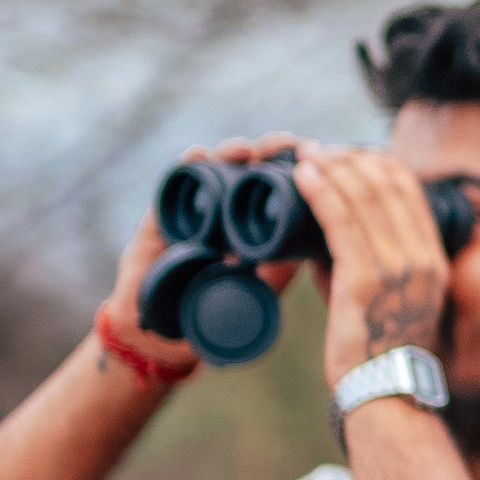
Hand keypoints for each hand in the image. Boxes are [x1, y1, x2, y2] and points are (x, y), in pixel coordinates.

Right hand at [98, 134, 311, 368]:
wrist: (164, 333)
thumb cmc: (212, 311)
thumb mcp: (255, 291)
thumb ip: (279, 271)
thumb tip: (313, 254)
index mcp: (253, 223)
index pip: (279, 183)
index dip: (296, 164)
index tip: (315, 153)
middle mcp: (226, 209)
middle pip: (251, 166)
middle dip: (269, 150)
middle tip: (283, 145)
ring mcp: (196, 208)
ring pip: (217, 168)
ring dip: (233, 152)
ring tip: (245, 150)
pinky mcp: (164, 213)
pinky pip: (176, 183)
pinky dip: (187, 166)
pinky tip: (198, 155)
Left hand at [290, 146, 450, 385]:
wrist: (385, 394)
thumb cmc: (378, 351)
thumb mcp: (389, 298)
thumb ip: (366, 260)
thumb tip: (325, 230)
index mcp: (433, 259)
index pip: (410, 191)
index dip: (377, 163)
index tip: (349, 155)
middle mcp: (422, 257)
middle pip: (387, 184)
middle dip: (350, 158)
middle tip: (320, 151)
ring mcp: (397, 267)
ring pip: (363, 196)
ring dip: (331, 167)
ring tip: (306, 156)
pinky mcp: (365, 280)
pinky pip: (340, 221)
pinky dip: (320, 191)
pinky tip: (303, 176)